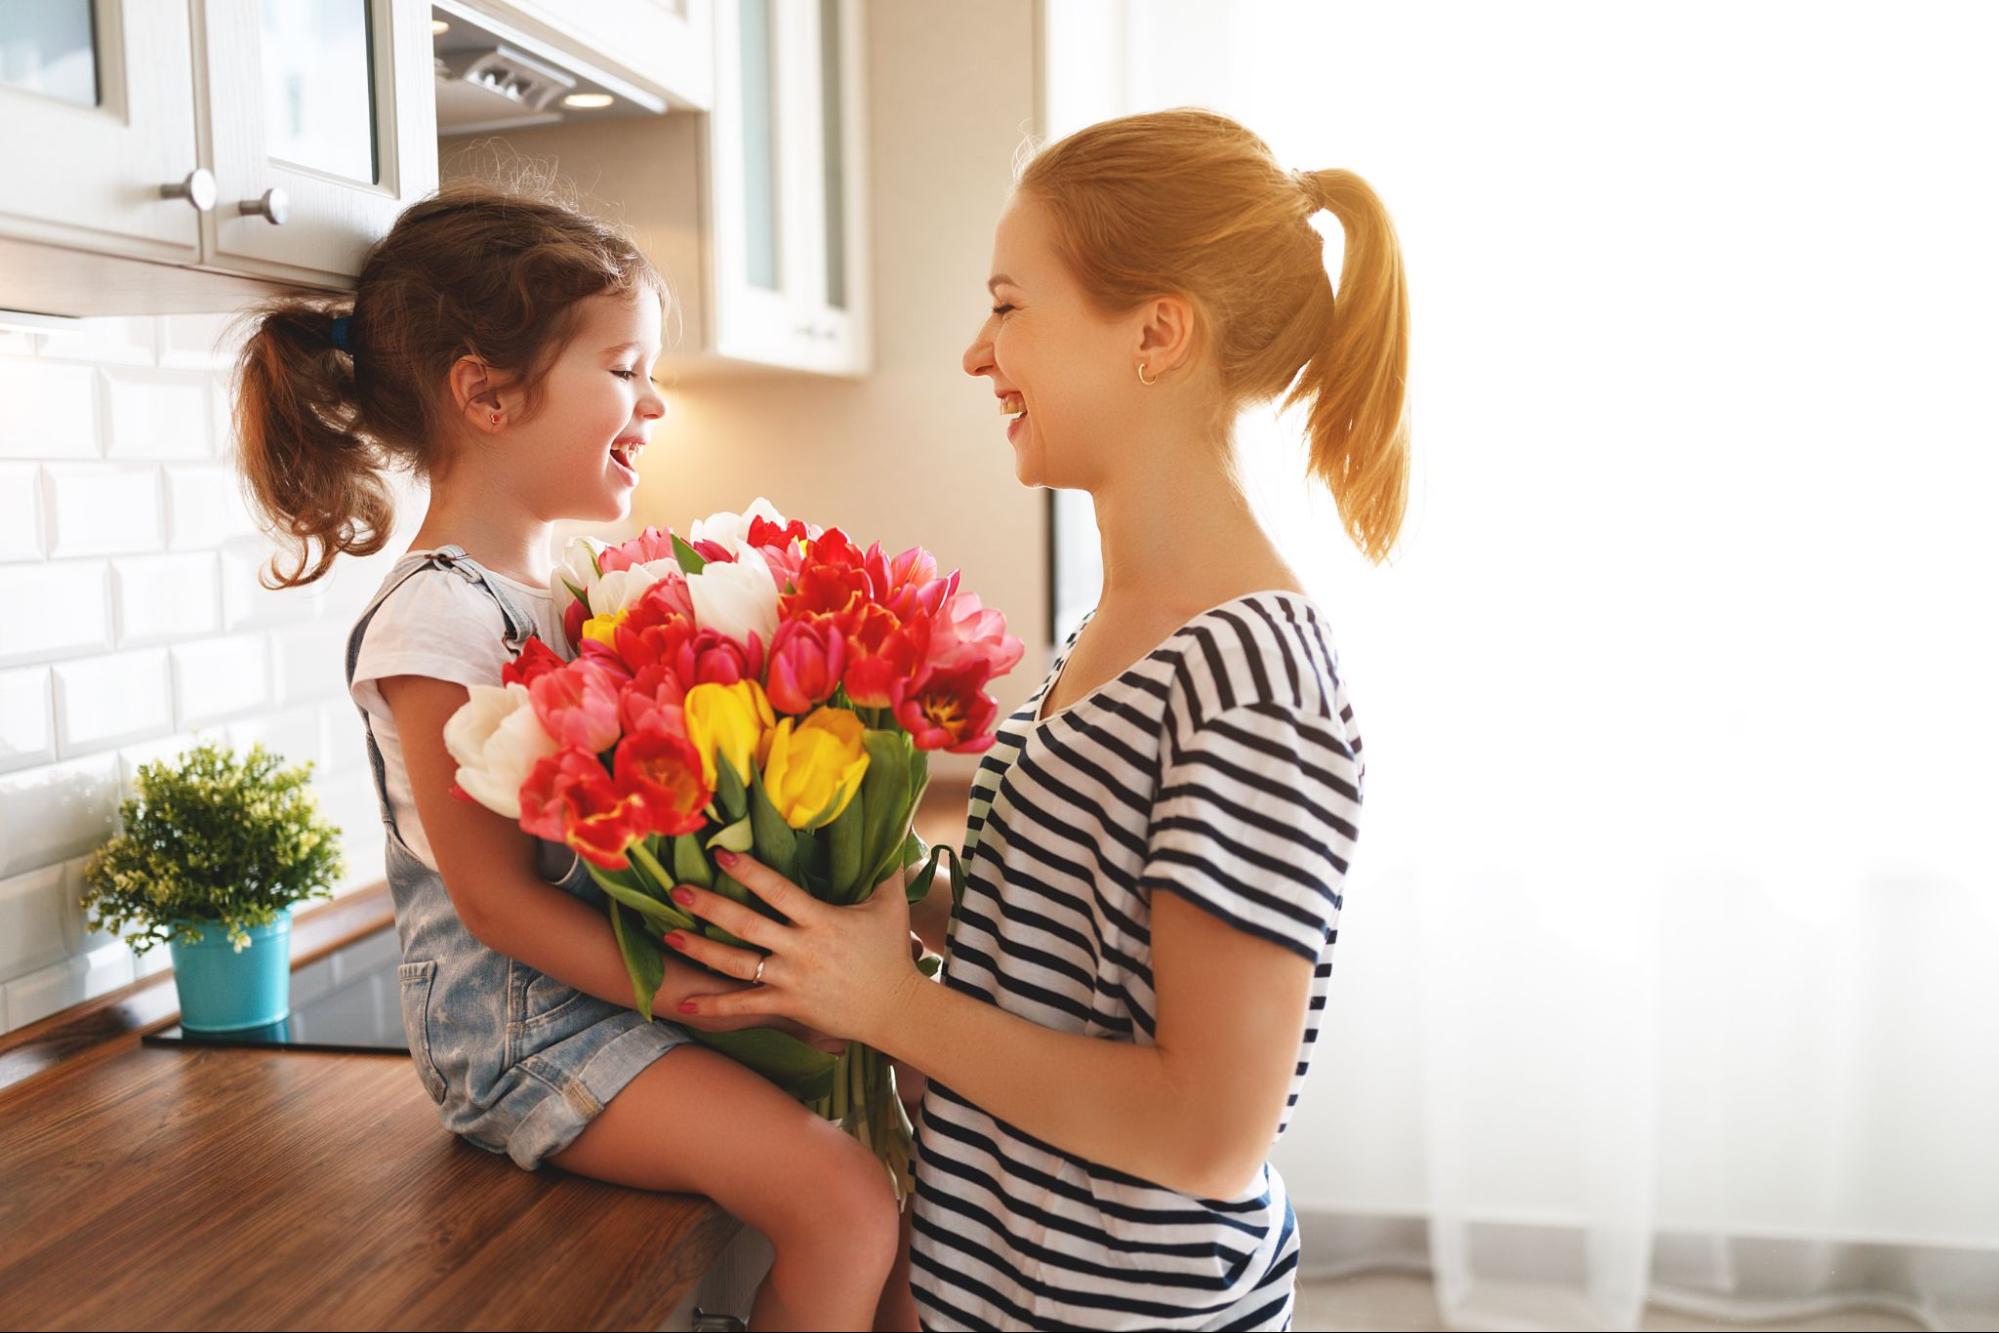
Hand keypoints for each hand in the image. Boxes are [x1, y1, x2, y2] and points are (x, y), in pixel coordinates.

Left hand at [662, 849, 924, 1048]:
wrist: (896, 1009)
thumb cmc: (891, 953)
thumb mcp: (890, 905)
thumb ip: (886, 868)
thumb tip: (895, 829)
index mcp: (821, 921)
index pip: (778, 892)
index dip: (749, 873)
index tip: (721, 856)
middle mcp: (800, 950)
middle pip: (747, 925)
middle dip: (710, 907)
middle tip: (677, 891)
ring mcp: (790, 980)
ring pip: (736, 965)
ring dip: (700, 950)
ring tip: (668, 935)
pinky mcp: (787, 1006)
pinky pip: (744, 1006)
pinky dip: (714, 1006)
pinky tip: (684, 1003)